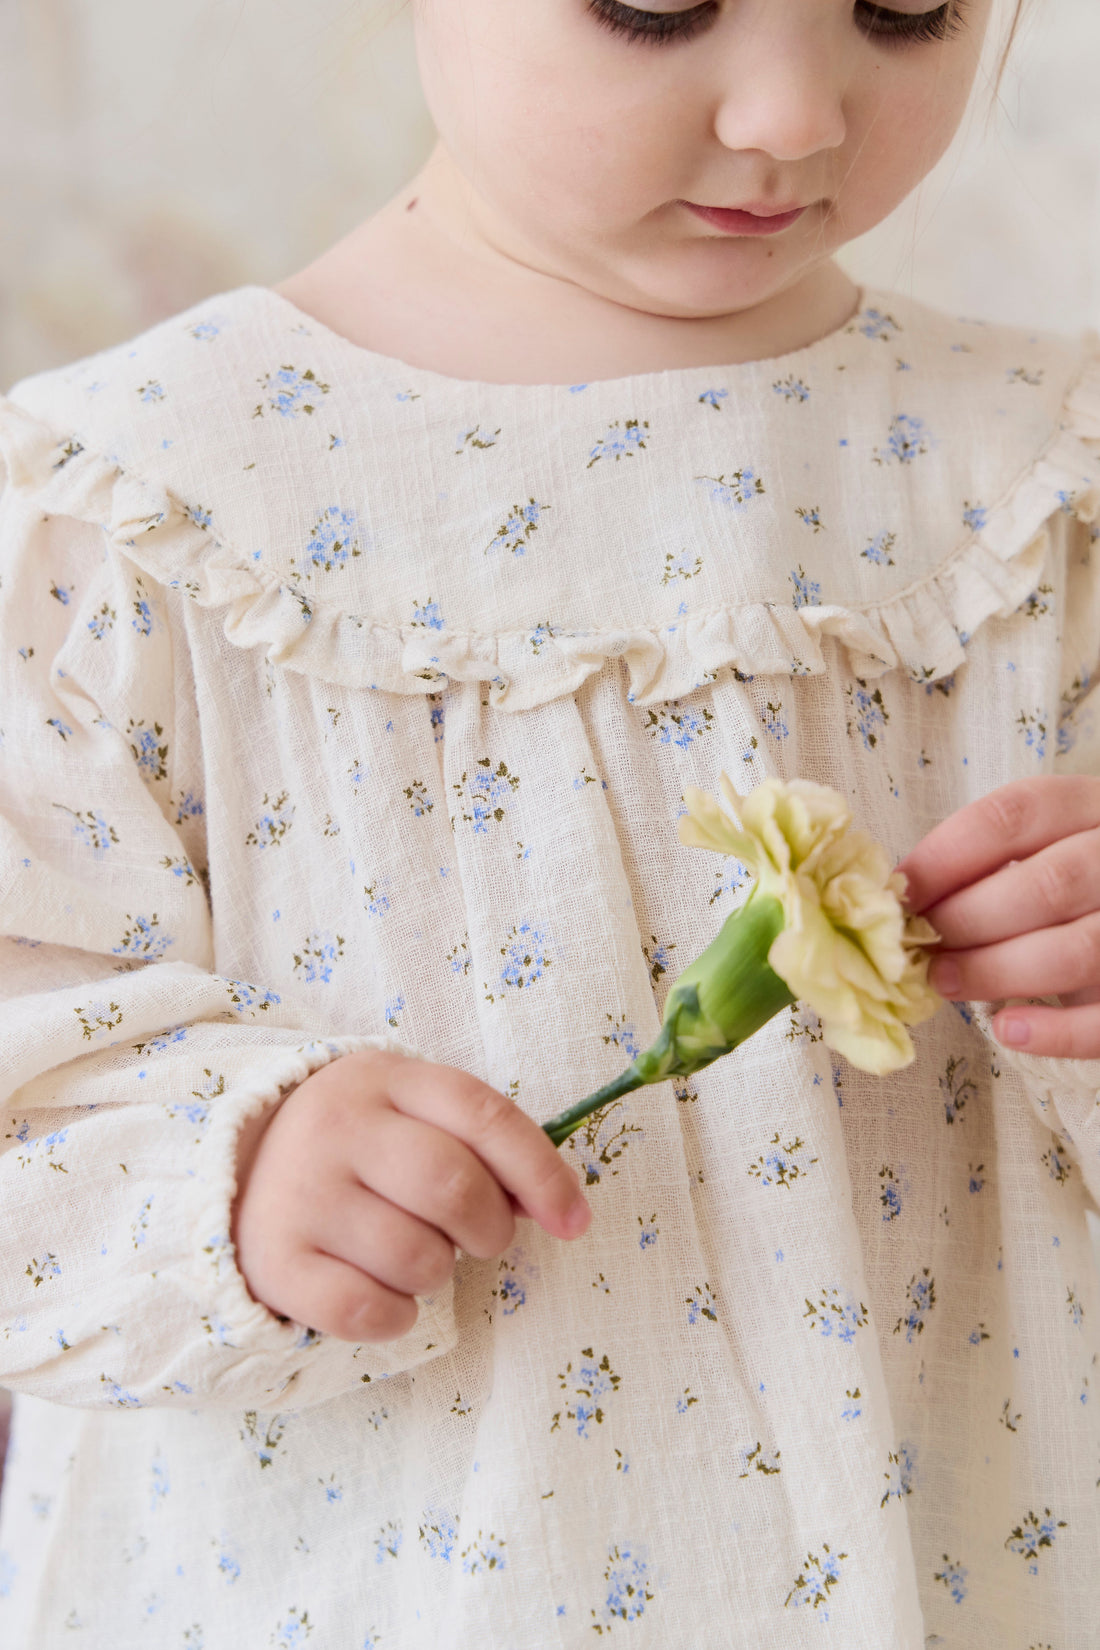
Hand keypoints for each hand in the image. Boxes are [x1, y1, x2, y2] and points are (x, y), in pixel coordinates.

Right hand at [231, 1049, 591, 1341]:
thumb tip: (560, 1209)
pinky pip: (367, 1310)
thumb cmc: (358, 1148)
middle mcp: (337, 1125)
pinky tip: (383, 1292)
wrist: (238, 1171)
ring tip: (414, 1254)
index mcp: (386, 1078)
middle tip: (480, 1239)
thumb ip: (483, 1148)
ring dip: (438, 1272)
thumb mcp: (415, 1117)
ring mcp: (300, 1191)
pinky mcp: (274, 1259)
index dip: (541, 1172)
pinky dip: (396, 1316)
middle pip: (453, 1186)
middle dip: (490, 1229)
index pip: (483, 1114)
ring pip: (417, 1257)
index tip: (574, 1223)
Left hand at [894, 776, 1099, 1057]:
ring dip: (996, 970)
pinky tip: (1007, 1030)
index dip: (945, 856)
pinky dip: (1055, 1030)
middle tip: (919, 947)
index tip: (900, 895)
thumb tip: (905, 903)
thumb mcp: (1049, 851)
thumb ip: (994, 867)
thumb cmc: (1077, 888)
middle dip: (967, 919)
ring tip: (944, 982)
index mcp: (1090, 808)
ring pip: (1076, 949)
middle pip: (1047, 884)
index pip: (1012, 816)